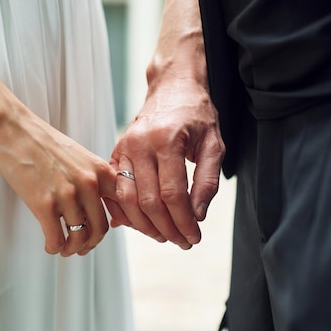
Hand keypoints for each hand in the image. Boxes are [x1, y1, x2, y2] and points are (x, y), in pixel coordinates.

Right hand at [0, 111, 117, 256]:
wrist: (11, 130)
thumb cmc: (42, 143)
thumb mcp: (79, 157)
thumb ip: (93, 178)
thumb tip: (98, 206)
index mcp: (100, 170)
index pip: (123, 205)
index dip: (120, 224)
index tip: (108, 231)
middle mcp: (89, 183)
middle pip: (101, 228)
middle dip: (92, 243)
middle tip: (83, 247)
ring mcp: (67, 194)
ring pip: (80, 238)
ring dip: (72, 249)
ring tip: (65, 249)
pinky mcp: (44, 204)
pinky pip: (57, 239)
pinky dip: (55, 248)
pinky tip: (51, 246)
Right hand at [106, 77, 224, 248]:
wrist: (172, 87)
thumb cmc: (196, 115)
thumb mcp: (214, 145)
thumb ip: (207, 181)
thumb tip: (196, 215)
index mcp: (167, 140)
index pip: (173, 195)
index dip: (184, 222)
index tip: (194, 237)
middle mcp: (140, 144)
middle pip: (148, 202)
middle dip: (167, 229)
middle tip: (182, 242)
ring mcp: (124, 148)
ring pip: (127, 200)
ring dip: (145, 225)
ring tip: (164, 236)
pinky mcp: (116, 152)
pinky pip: (115, 190)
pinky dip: (125, 211)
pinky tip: (141, 224)